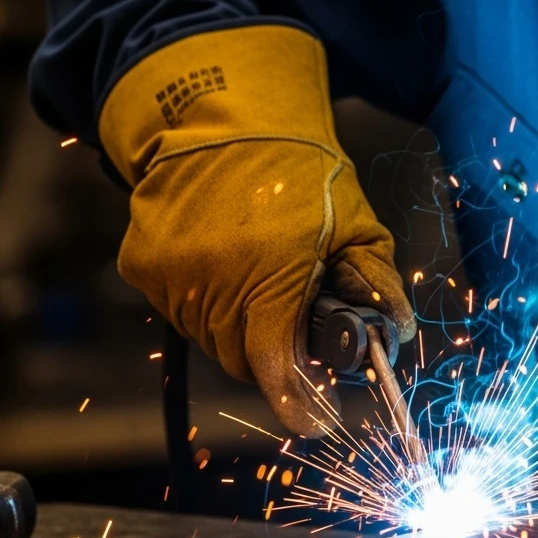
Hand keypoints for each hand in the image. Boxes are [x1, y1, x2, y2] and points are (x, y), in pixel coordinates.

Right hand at [99, 25, 414, 436]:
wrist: (224, 115)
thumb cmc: (299, 168)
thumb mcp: (355, 223)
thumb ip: (376, 283)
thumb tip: (395, 335)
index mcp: (271, 271)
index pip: (276, 366)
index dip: (298, 402)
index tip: (317, 422)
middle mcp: (213, 279)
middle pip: (245, 359)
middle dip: (274, 351)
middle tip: (295, 320)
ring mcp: (171, 275)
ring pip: (211, 338)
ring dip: (240, 325)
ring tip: (261, 274)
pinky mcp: (142, 265)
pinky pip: (180, 310)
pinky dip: (206, 301)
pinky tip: (226, 260)